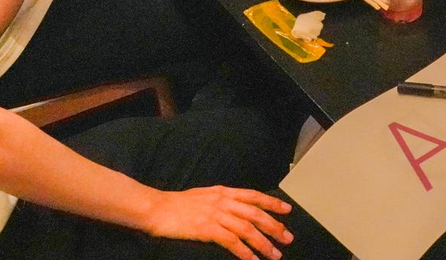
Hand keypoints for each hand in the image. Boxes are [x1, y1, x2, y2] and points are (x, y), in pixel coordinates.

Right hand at [142, 186, 292, 259]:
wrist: (157, 208)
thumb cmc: (178, 204)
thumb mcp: (204, 196)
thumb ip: (221, 200)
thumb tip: (238, 208)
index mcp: (223, 191)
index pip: (253, 196)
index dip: (272, 203)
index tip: (287, 210)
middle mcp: (222, 201)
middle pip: (255, 214)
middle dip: (274, 226)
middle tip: (287, 238)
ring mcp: (215, 215)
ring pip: (247, 229)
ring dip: (263, 243)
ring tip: (274, 254)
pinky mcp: (207, 229)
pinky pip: (231, 242)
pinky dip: (244, 252)